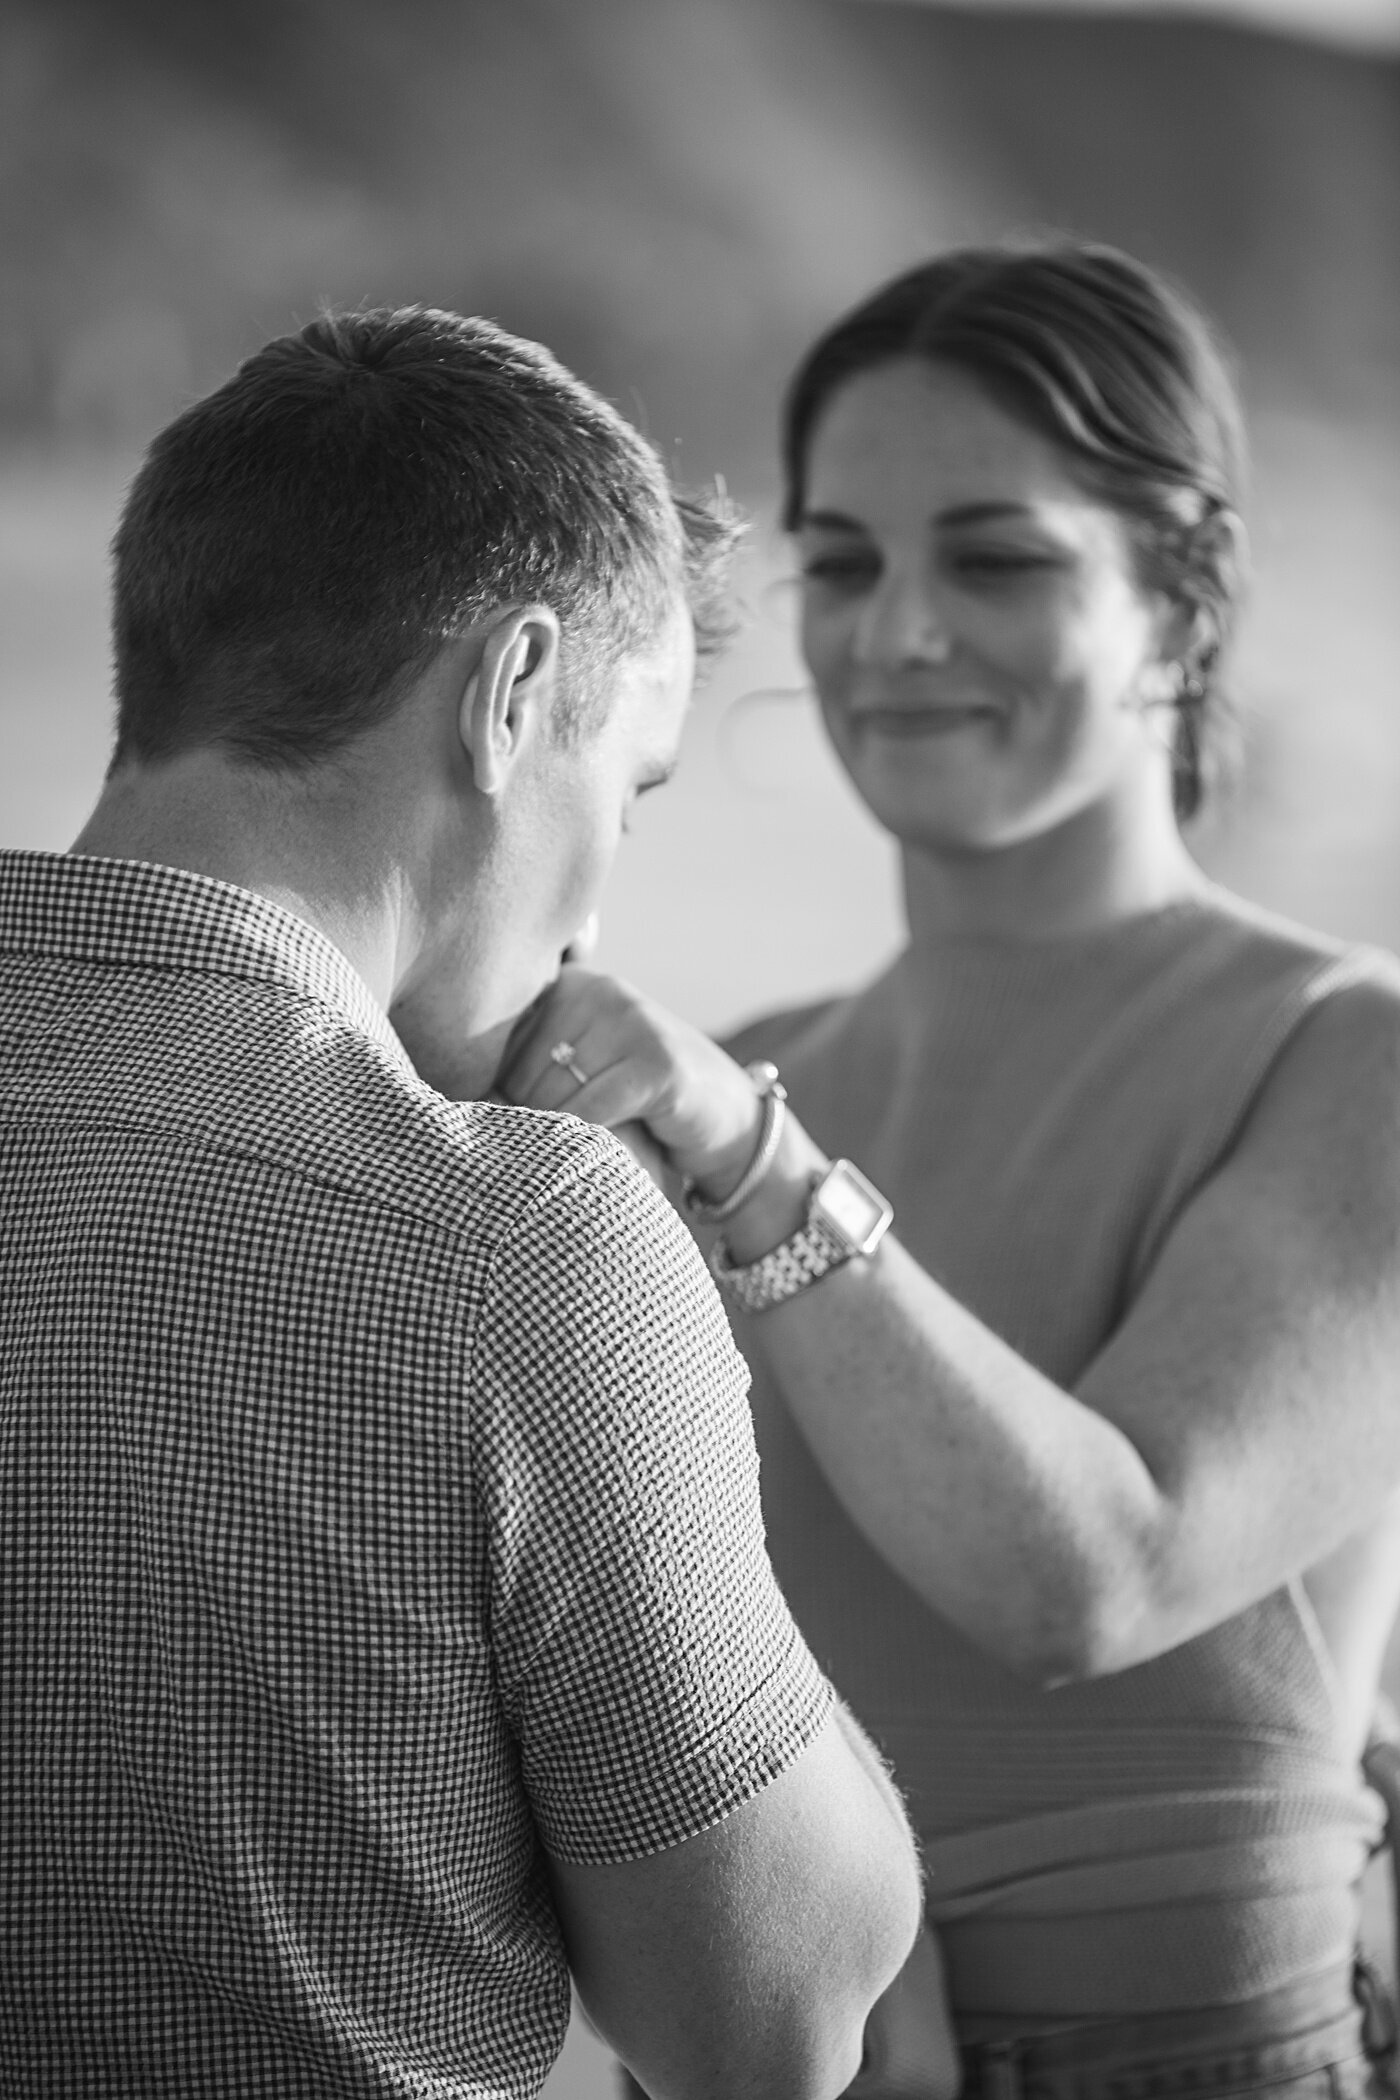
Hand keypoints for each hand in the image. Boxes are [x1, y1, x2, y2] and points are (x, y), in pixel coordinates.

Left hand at [498, 966, 766, 1201]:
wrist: (727, 1118)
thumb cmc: (635, 1101)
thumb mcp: (580, 1067)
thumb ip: (525, 1063)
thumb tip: (443, 1091)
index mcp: (567, 985)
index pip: (496, 1047)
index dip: (496, 1097)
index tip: (502, 1129)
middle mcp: (596, 990)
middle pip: (519, 1075)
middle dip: (527, 1124)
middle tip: (545, 1154)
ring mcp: (630, 1020)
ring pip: (550, 1097)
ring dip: (555, 1141)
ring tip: (574, 1158)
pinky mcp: (657, 1060)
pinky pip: (590, 1113)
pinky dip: (584, 1145)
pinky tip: (597, 1159)